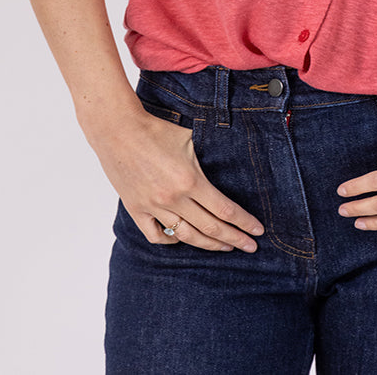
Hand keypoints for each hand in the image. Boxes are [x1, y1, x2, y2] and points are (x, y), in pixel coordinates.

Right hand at [91, 108, 263, 251]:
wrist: (118, 130)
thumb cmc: (155, 129)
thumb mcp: (191, 139)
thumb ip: (208, 158)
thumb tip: (227, 166)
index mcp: (190, 181)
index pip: (225, 210)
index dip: (244, 223)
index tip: (258, 231)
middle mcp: (173, 199)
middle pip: (210, 228)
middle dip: (234, 239)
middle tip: (251, 247)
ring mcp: (153, 207)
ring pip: (186, 236)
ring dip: (208, 244)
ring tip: (224, 247)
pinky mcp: (136, 209)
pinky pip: (156, 235)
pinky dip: (171, 241)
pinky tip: (182, 239)